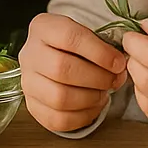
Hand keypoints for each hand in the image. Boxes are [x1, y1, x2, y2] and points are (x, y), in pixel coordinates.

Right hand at [20, 12, 127, 132]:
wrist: (54, 59)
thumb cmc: (76, 47)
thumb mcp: (87, 34)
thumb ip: (103, 45)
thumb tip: (119, 66)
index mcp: (43, 28)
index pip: (69, 37)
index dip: (99, 52)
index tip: (118, 63)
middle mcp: (29, 54)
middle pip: (62, 69)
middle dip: (97, 78)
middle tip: (114, 80)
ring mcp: (28, 82)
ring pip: (59, 97)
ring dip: (91, 98)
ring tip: (103, 93)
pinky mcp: (33, 107)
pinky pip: (58, 119)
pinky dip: (83, 116)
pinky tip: (93, 105)